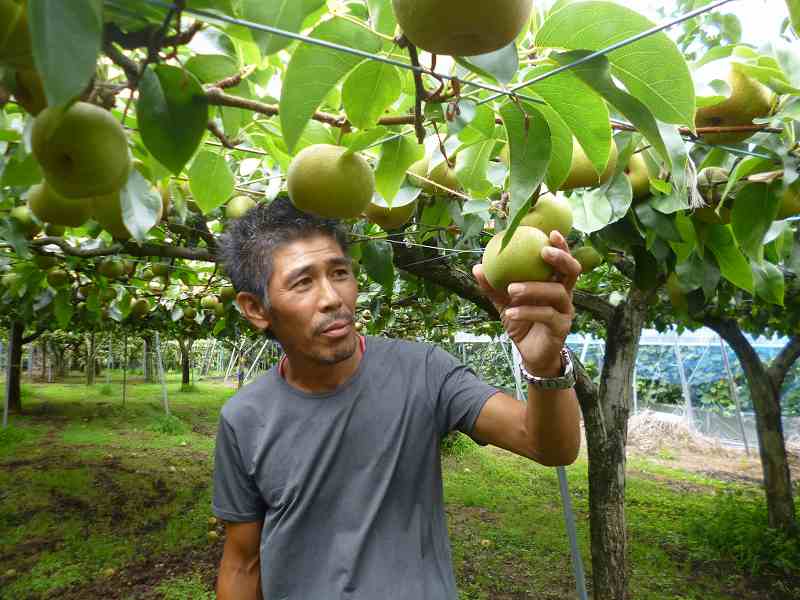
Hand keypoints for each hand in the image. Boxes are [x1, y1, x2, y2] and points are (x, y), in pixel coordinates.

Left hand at [473, 230, 581, 376]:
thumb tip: (477, 267)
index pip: (562, 261)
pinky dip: (527, 312)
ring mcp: (565, 311)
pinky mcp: (561, 328)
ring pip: (557, 293)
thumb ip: (494, 286)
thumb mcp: (504, 303)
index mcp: (554, 283)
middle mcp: (565, 294)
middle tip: (542, 252)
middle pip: (572, 271)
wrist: (529, 353)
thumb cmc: (521, 322)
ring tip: (511, 289)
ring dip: (533, 288)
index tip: (550, 232)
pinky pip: (546, 316)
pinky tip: (511, 312)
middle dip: (560, 258)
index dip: (561, 246)